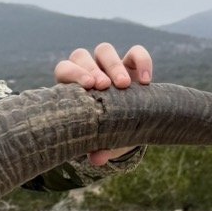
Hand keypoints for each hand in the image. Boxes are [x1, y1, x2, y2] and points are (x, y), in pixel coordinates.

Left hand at [53, 43, 153, 165]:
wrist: (133, 125)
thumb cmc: (110, 132)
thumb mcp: (104, 141)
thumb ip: (99, 147)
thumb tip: (96, 159)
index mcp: (74, 87)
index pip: (64, 69)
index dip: (72, 74)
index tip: (87, 88)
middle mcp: (89, 71)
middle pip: (81, 56)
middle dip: (91, 70)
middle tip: (104, 87)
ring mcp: (109, 65)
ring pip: (104, 50)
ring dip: (113, 65)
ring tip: (124, 86)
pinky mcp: (132, 63)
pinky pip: (136, 52)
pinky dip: (142, 62)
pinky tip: (147, 81)